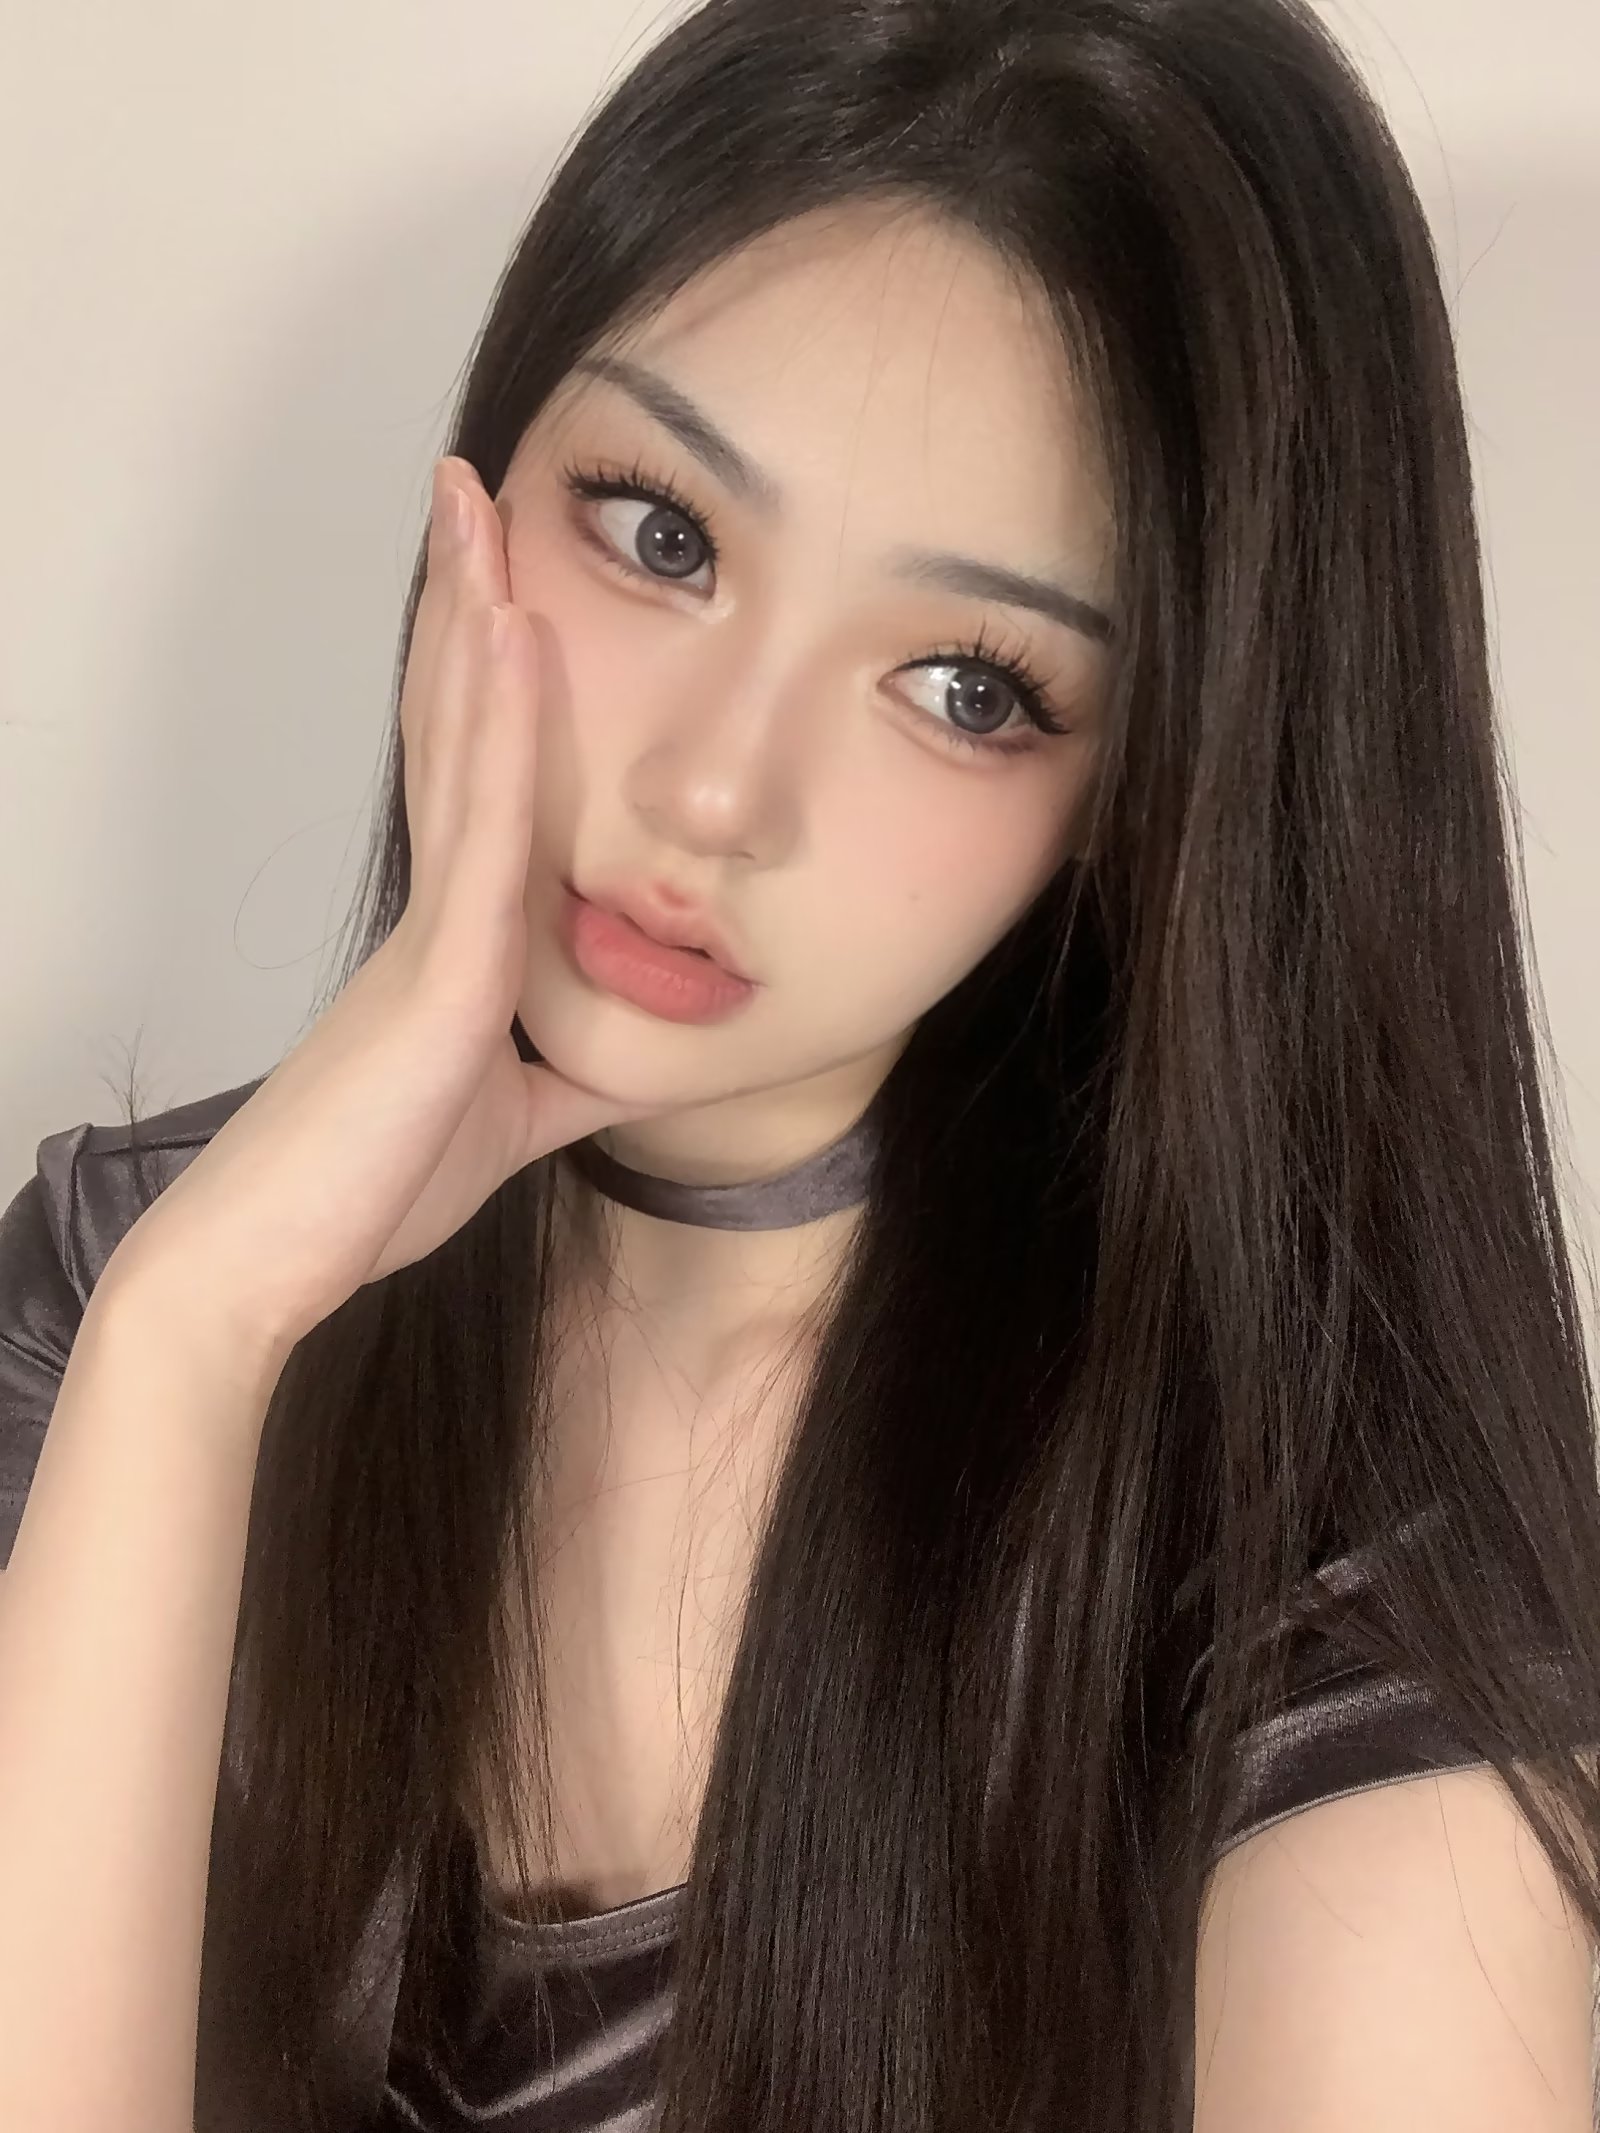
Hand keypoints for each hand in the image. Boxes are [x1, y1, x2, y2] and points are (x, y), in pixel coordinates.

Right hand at [105, 456, 667, 1363]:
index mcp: (449, 940)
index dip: (482, 679)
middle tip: (472, 491)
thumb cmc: (364, 1190)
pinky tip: (516, 634)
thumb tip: (633, 1064)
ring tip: (479, 506)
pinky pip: (483, 832)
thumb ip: (567, 1078)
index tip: (500, 583)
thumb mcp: (506, 1123)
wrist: (268, 1263)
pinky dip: (502, 729)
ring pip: (459, 748)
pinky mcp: (438, 976)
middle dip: (465, 606)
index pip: (472, 780)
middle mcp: (433, 910)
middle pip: (451, 729)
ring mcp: (430, 931)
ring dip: (474, 619)